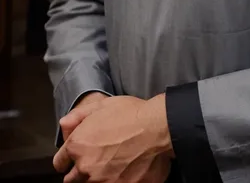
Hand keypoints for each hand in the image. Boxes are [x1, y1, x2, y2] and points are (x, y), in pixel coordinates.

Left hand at [53, 94, 172, 182]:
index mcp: (78, 146)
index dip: (67, 159)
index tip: (73, 159)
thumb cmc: (132, 114)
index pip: (60, 162)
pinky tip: (124, 173)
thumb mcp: (102, 105)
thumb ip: (78, 116)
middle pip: (72, 180)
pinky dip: (115, 182)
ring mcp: (102, 182)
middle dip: (80, 172)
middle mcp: (85, 168)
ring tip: (111, 167)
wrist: (158, 127)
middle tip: (95, 162)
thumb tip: (64, 125)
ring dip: (96, 179)